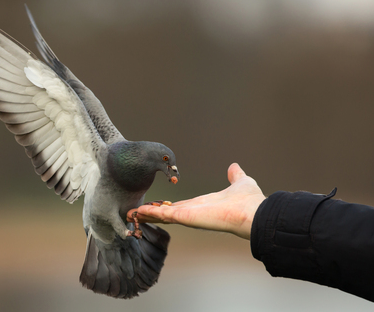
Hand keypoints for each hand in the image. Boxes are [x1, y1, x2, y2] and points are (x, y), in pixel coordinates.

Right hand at [127, 163, 264, 239]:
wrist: (253, 212)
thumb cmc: (249, 201)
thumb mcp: (240, 182)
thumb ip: (235, 176)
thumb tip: (234, 167)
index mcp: (203, 204)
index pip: (180, 206)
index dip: (167, 205)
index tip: (156, 204)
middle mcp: (193, 212)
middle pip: (166, 212)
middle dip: (152, 213)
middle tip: (136, 212)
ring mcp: (188, 215)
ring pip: (161, 214)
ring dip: (146, 214)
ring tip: (131, 212)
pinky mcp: (185, 216)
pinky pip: (163, 214)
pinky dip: (149, 213)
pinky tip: (137, 212)